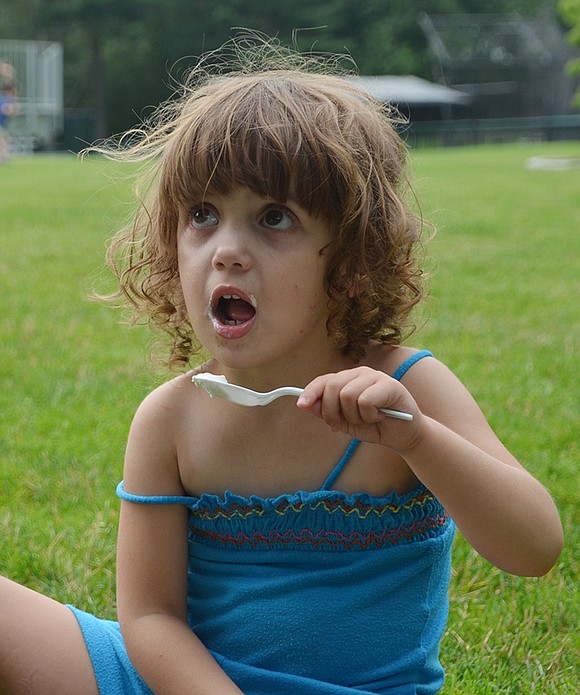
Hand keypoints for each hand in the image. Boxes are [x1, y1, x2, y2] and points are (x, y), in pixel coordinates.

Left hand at [297, 366, 421, 449]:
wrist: (403, 435)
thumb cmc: (375, 426)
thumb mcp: (346, 422)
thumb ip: (327, 412)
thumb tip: (306, 404)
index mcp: (348, 379)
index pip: (324, 380)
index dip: (311, 392)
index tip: (301, 404)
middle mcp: (360, 373)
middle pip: (332, 387)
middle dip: (332, 412)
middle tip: (344, 425)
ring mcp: (376, 377)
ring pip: (347, 395)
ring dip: (354, 416)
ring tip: (368, 419)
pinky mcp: (390, 385)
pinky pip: (365, 401)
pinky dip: (369, 416)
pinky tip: (379, 416)